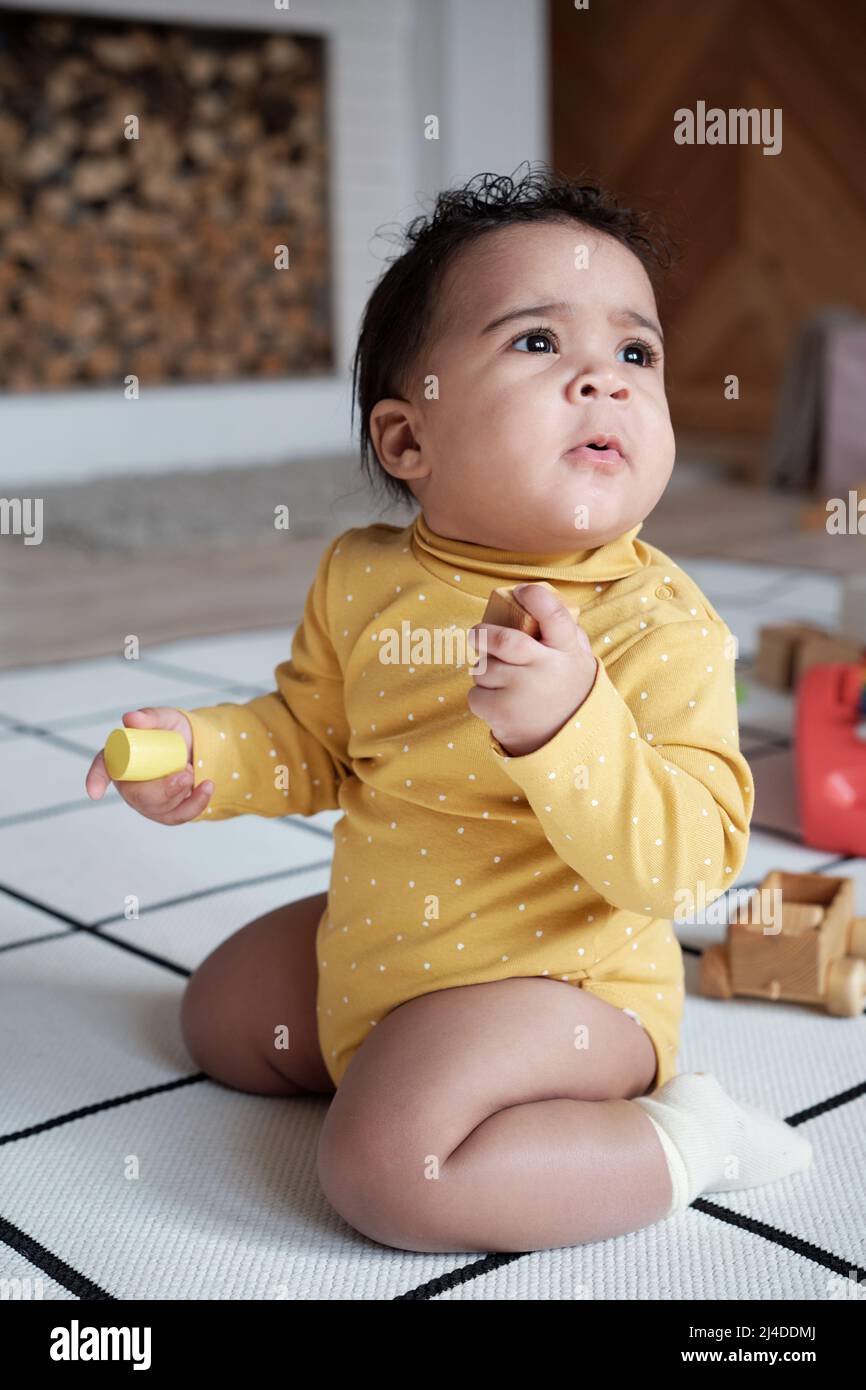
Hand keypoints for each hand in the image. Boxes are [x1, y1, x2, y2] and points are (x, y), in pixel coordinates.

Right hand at [85, 707, 212, 824]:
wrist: (198, 745)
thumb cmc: (174, 732)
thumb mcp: (166, 719)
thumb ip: (149, 717)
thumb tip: (130, 719)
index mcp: (122, 758)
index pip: (103, 768)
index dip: (96, 780)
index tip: (95, 792)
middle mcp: (130, 783)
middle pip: (135, 796)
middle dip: (162, 790)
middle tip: (185, 773)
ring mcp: (147, 800)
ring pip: (157, 809)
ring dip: (180, 793)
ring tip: (192, 770)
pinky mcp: (166, 811)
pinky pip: (177, 816)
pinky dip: (195, 803)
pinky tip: (206, 787)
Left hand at [467, 584, 597, 756]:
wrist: (568, 743)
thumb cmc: (566, 690)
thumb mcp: (578, 660)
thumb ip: (566, 632)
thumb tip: (539, 599)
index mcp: (566, 651)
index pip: (554, 615)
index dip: (534, 597)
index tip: (521, 591)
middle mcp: (546, 669)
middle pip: (505, 641)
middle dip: (483, 634)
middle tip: (476, 634)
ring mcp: (523, 692)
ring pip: (484, 668)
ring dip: (485, 671)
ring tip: (502, 682)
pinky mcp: (502, 713)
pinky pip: (475, 694)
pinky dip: (481, 697)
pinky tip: (500, 703)